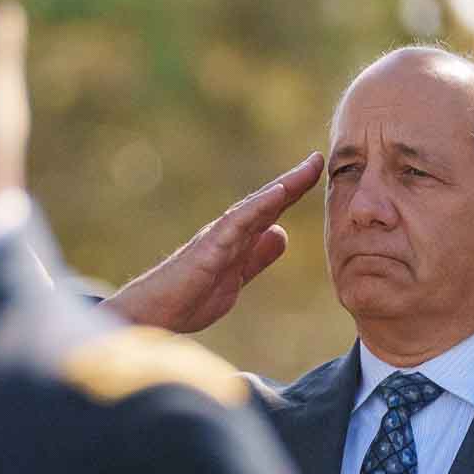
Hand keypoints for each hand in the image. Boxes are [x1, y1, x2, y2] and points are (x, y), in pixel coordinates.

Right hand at [101, 154, 322, 332]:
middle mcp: (228, 232)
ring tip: (306, 170)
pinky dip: (257, 207)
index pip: (270, 212)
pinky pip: (235, 224)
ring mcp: (218, 237)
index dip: (294, 193)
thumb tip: (281, 232)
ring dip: (281, 188)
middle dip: (293, 181)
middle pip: (266, 202)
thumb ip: (257, 257)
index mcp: (238, 240)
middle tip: (318, 159)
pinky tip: (277, 195)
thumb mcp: (236, 278)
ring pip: (254, 207)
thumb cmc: (188, 297)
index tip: (317, 172)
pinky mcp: (208, 249)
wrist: (155, 313)